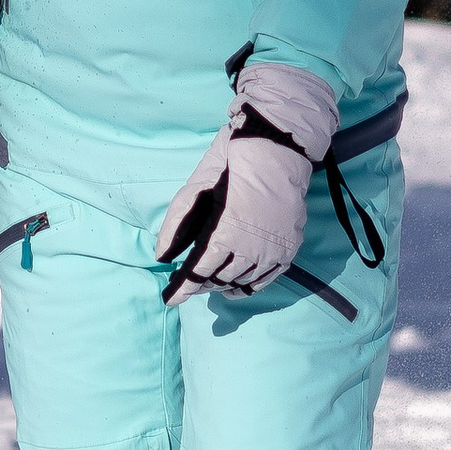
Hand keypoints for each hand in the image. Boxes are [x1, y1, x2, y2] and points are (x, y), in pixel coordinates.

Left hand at [155, 60, 339, 301]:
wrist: (276, 150)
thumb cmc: (230, 164)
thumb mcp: (195, 189)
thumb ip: (177, 225)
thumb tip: (162, 256)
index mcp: (226, 233)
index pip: (200, 273)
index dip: (183, 288)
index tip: (170, 299)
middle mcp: (251, 248)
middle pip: (220, 279)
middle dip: (201, 283)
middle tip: (189, 283)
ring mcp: (273, 250)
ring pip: (242, 282)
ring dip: (222, 284)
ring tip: (209, 283)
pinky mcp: (288, 248)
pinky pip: (266, 279)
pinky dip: (248, 286)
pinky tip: (236, 286)